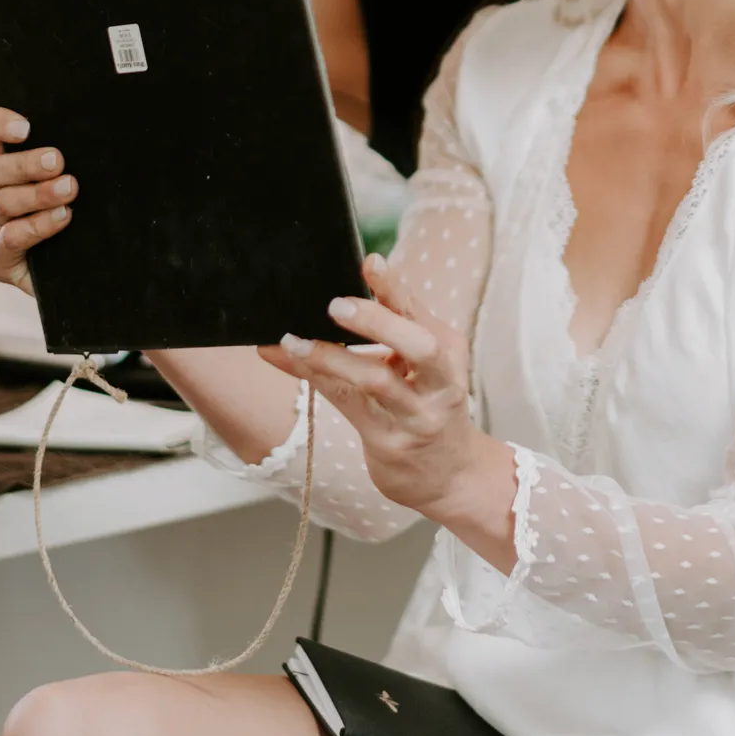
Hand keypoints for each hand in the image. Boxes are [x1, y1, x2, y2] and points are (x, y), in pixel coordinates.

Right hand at [0, 106, 76, 294]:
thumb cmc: (89, 208)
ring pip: (1, 204)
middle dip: (25, 163)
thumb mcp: (85, 172)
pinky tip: (61, 218)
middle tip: (58, 161)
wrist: (92, 264)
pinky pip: (6, 241)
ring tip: (70, 189)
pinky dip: (34, 228)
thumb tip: (101, 121)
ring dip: (37, 195)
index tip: (25, 127)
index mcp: (7, 161)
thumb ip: (79, 149)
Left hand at [260, 257, 503, 533]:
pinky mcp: (389, 443)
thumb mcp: (425, 363)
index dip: (394, 287)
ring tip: (292, 340)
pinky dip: (313, 378)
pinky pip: (346, 404)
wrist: (448, 473)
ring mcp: (416, 416)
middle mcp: (439, 383)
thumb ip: (395, 326)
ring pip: (375, 381)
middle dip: (378, 323)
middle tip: (336, 305)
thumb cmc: (427, 403)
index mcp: (448, 350)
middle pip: (418, 347)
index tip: (369, 262)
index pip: (419, 313)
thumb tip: (348, 288)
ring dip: (330, 357)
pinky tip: (286, 359)